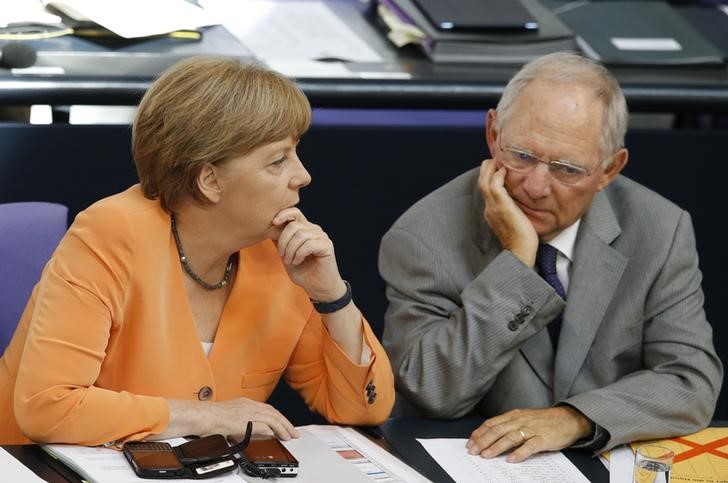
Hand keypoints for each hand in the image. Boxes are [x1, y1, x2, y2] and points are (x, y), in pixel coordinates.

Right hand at [163, 397, 298, 440]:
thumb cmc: (209, 418)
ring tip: (290, 435)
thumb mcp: (231, 417)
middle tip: (293, 432)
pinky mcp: (245, 421)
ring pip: (272, 418)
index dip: (278, 417)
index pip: (268, 409)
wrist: (201, 416)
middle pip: (274, 413)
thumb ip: (243, 423)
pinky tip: (278, 435)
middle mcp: (249, 405)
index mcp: (245, 403)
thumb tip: (253, 431)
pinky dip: (273, 430)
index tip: (285, 424)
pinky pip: (264, 425)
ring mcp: (248, 412)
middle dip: (286, 423)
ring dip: (283, 427)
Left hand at [271, 207, 344, 300]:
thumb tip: (268, 229)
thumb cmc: (304, 273)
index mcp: (305, 229)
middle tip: (281, 256)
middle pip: (294, 225)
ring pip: (301, 234)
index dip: (283, 214)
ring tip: (290, 261)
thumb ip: (280, 242)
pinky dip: (299, 254)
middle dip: (283, 241)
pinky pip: (308, 244)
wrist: (318, 288)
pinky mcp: (327, 246)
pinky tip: (297, 261)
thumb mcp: (286, 255)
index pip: (295, 212)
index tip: (273, 223)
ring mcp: (322, 237)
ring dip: (290, 250)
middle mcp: (315, 230)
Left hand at [466, 406, 592, 462]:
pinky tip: (511, 460)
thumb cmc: (544, 420)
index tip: (470, 442)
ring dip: (496, 447)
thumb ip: (509, 424)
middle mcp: (521, 420)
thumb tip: (491, 435)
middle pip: (498, 430)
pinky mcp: (543, 438)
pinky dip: (519, 453)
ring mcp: (532, 429)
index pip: (492, 423)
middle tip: (473, 451)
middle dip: (483, 441)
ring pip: (510, 437)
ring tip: (486, 455)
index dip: (480, 432)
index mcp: (514, 415)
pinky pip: (530, 446)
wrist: (568, 418)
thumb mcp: (524, 417)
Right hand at [478, 159, 537, 266]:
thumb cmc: (522, 241)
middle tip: (497, 158)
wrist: (520, 252)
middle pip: (481, 181)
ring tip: (500, 159)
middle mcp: (489, 208)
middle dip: (487, 168)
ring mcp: (493, 207)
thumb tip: (523, 202)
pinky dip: (498, 175)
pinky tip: (506, 170)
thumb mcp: (516, 221)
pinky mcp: (501, 206)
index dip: (489, 176)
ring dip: (491, 168)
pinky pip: (495, 185)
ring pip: (485, 180)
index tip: (498, 167)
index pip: (486, 189)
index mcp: (491, 212)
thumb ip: (515, 210)